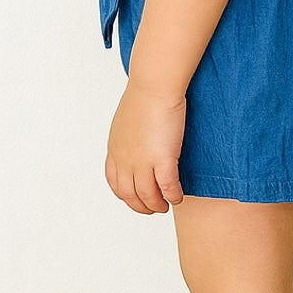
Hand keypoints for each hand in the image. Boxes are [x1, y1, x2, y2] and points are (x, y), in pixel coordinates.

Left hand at [105, 78, 185, 213]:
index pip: (115, 182)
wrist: (154, 85)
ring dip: (157, 204)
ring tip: (166, 205)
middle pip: (129, 194)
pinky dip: (173, 196)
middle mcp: (125, 160)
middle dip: (141, 205)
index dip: (126, 194)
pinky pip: (167, 188)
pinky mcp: (162, 160)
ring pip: (148, 196)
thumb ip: (130, 134)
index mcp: (115, 149)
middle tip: (153, 208)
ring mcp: (142, 162)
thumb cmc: (145, 93)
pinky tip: (178, 196)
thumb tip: (137, 139)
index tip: (136, 197)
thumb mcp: (128, 119)